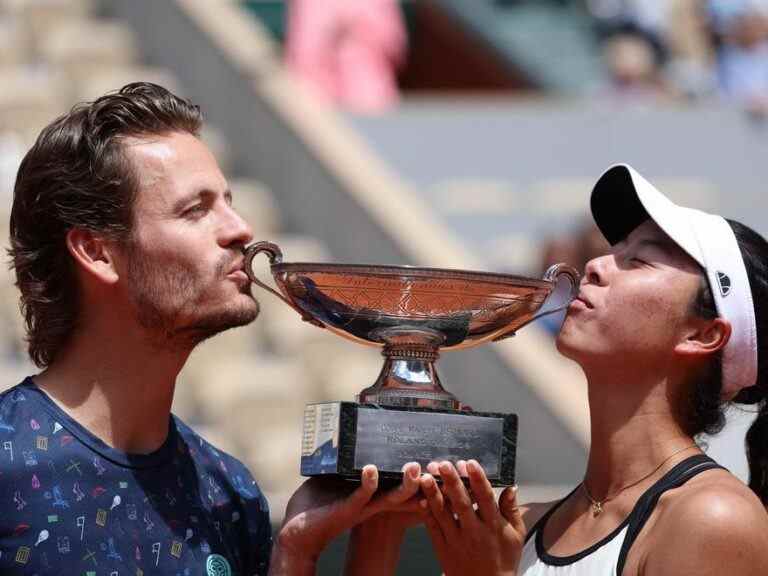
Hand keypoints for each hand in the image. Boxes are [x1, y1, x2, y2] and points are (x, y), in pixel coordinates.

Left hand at [271, 463, 421, 573]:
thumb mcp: (331, 480)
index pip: (398, 486)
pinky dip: (367, 483)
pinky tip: (371, 470)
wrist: (296, 533)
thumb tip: (344, 441)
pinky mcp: (345, 509)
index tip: (430, 467)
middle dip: (419, 481)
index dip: (415, 480)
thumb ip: (341, 464)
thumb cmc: (315, 507)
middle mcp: (370, 503)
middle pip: (403, 493)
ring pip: (390, 497)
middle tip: (430, 467)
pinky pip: (361, 496)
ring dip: (404, 484)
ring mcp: (360, 507)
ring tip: (412, 467)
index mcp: (370, 496)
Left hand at [420, 460, 524, 575]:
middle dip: (452, 482)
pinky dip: (426, 513)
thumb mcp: (516, 535)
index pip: (485, 498)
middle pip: (461, 503)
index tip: (469, 462)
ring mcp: (457, 541)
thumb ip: (512, 510)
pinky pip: (432, 528)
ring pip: (443, 514)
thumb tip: (511, 486)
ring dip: (433, 494)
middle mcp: (474, 532)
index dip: (477, 479)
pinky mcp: (443, 549)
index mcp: (493, 526)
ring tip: (425, 476)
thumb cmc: (504, 560)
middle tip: (442, 464)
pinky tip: (420, 498)